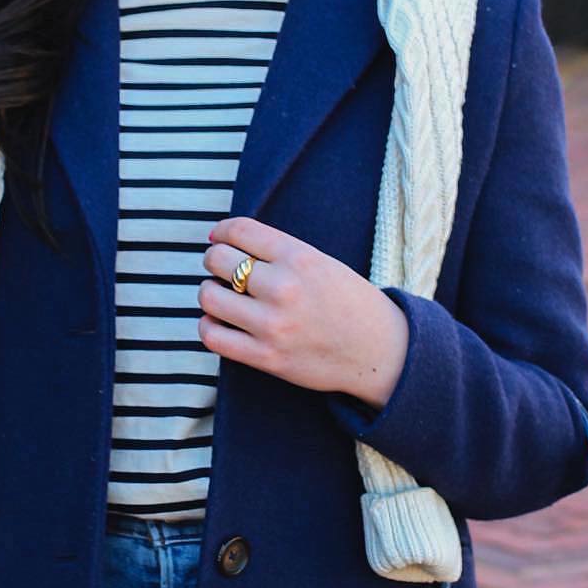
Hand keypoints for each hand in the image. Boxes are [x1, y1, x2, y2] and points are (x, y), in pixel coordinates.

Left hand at [199, 216, 408, 409]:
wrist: (379, 352)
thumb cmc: (349, 304)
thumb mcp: (321, 263)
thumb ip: (279, 253)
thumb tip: (224, 242)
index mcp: (299, 257)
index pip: (238, 231)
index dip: (221, 232)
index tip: (219, 239)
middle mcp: (283, 287)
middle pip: (218, 259)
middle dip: (214, 261)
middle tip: (222, 269)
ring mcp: (272, 324)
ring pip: (209, 296)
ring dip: (210, 293)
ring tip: (222, 297)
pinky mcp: (266, 357)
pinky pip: (213, 336)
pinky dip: (209, 326)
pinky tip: (221, 322)